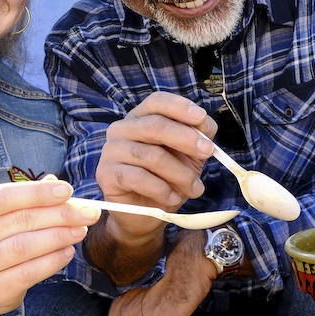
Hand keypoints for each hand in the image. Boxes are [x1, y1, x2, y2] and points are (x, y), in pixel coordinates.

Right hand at [0, 177, 99, 315]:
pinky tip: (68, 252)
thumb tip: (57, 183)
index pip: (2, 197)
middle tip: (89, 213)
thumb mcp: (3, 218)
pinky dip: (53, 260)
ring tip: (81, 231)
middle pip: (19, 220)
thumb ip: (28, 200)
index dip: (36, 192)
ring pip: (24, 246)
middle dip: (60, 214)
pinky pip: (29, 272)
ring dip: (59, 236)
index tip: (67, 190)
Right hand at [95, 92, 216, 240]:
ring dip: (180, 173)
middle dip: (186, 138)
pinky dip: (162, 189)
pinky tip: (174, 198)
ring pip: (151, 155)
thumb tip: (206, 125)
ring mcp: (111, 150)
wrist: (145, 213)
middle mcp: (122, 129)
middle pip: (155, 126)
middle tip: (208, 152)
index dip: (179, 106)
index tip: (201, 117)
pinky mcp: (106, 174)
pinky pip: (139, 178)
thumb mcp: (189, 155)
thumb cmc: (167, 178)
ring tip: (195, 188)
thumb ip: (198, 136)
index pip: (157, 102)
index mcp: (141, 118)